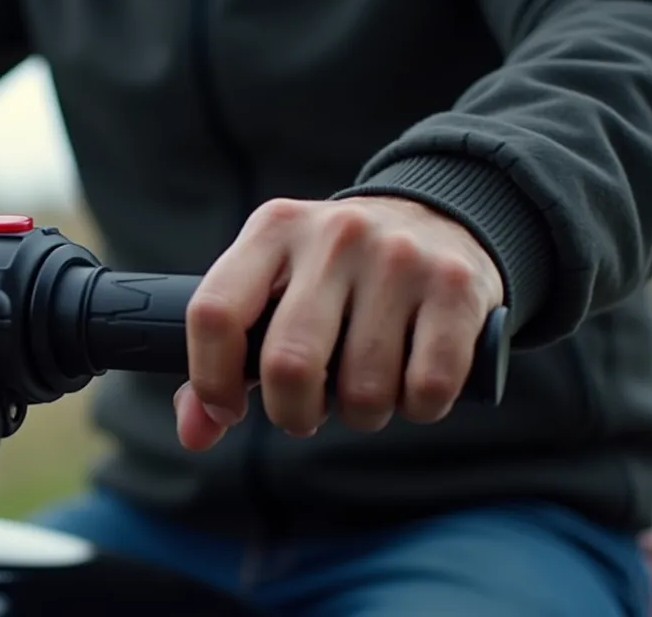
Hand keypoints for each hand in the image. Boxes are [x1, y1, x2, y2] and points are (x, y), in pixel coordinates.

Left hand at [177, 196, 503, 449]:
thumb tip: (194, 434)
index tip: (228, 409)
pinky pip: (427, 387)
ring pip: (363, 388)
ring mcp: (399, 257)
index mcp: (273, 229)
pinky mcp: (457, 286)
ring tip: (365, 391)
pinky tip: (412, 385)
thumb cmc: (336, 275)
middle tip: (303, 414)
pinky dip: (418, 409)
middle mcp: (334, 234)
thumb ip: (225, 358)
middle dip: (293, 414)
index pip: (214, 312)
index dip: (210, 379)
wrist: (440, 218)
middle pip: (289, 363)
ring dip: (361, 415)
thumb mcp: (274, 290)